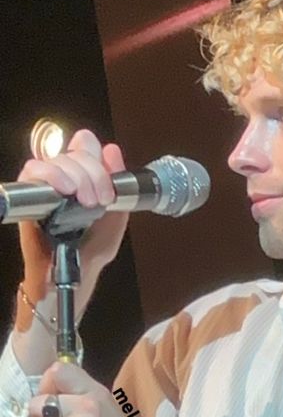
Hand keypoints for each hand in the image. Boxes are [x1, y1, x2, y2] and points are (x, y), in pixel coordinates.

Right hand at [18, 128, 129, 299]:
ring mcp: (47, 185)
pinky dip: (51, 175)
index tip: (109, 180)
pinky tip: (65, 191)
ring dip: (76, 175)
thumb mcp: (116, 215)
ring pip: (57, 159)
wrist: (74, 272)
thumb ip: (119, 185)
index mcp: (85, 177)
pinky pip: (32, 170)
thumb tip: (111, 151)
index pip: (85, 144)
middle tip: (100, 199)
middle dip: (94, 173)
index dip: (96, 154)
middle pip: (75, 152)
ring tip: (87, 201)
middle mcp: (65, 177)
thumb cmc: (92, 248)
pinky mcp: (28, 194)